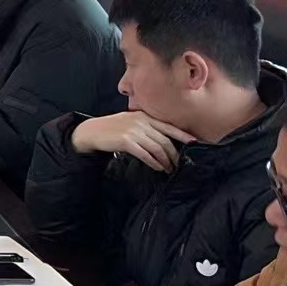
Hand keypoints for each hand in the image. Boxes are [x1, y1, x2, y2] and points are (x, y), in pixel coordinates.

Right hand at [71, 111, 196, 172]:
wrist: (91, 132)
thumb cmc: (112, 129)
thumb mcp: (130, 121)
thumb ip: (145, 126)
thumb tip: (163, 139)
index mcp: (144, 116)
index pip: (168, 126)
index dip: (183, 135)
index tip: (195, 143)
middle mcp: (140, 122)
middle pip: (165, 140)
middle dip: (174, 154)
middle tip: (179, 164)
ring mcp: (133, 131)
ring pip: (157, 148)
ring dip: (166, 161)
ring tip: (170, 169)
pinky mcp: (126, 141)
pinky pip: (145, 154)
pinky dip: (154, 162)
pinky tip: (159, 168)